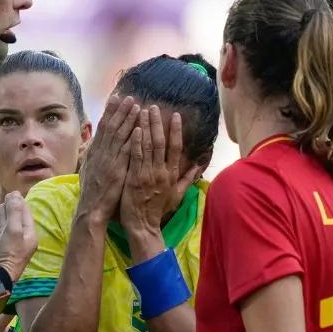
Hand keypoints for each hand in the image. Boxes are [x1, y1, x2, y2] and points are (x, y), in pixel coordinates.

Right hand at [0, 191, 36, 282]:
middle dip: (12, 209)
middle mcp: (21, 242)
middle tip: (8, 197)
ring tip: (1, 207)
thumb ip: (15, 212)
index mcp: (29, 236)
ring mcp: (9, 249)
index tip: (15, 193)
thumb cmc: (9, 252)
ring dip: (4, 218)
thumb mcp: (14, 229)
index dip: (20, 203)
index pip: (26, 215)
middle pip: (17, 221)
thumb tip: (15, 194)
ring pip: (7, 229)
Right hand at [77, 95, 140, 222]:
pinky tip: (139, 128)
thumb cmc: (92, 193)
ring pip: (119, 135)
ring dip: (128, 119)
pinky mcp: (117, 170)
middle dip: (120, 110)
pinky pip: (127, 151)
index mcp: (94, 152)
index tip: (116, 99)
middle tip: (128, 96)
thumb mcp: (88, 170)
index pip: (102, 127)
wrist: (91, 210)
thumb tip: (94, 142)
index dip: (110, 112)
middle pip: (111, 126)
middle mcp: (100, 154)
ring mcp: (109, 161)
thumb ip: (92, 155)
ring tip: (136, 106)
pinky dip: (133, 138)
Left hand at [120, 106, 199, 236]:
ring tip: (143, 110)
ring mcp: (147, 174)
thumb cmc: (158, 209)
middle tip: (154, 106)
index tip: (175, 115)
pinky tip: (135, 129)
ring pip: (148, 146)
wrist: (142, 225)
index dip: (175, 131)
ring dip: (146, 127)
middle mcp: (161, 172)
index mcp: (171, 174)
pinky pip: (136, 156)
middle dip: (157, 123)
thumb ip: (187, 178)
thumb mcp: (177, 194)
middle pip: (161, 142)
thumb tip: (199, 166)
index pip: (175, 148)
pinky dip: (136, 142)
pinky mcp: (134, 178)